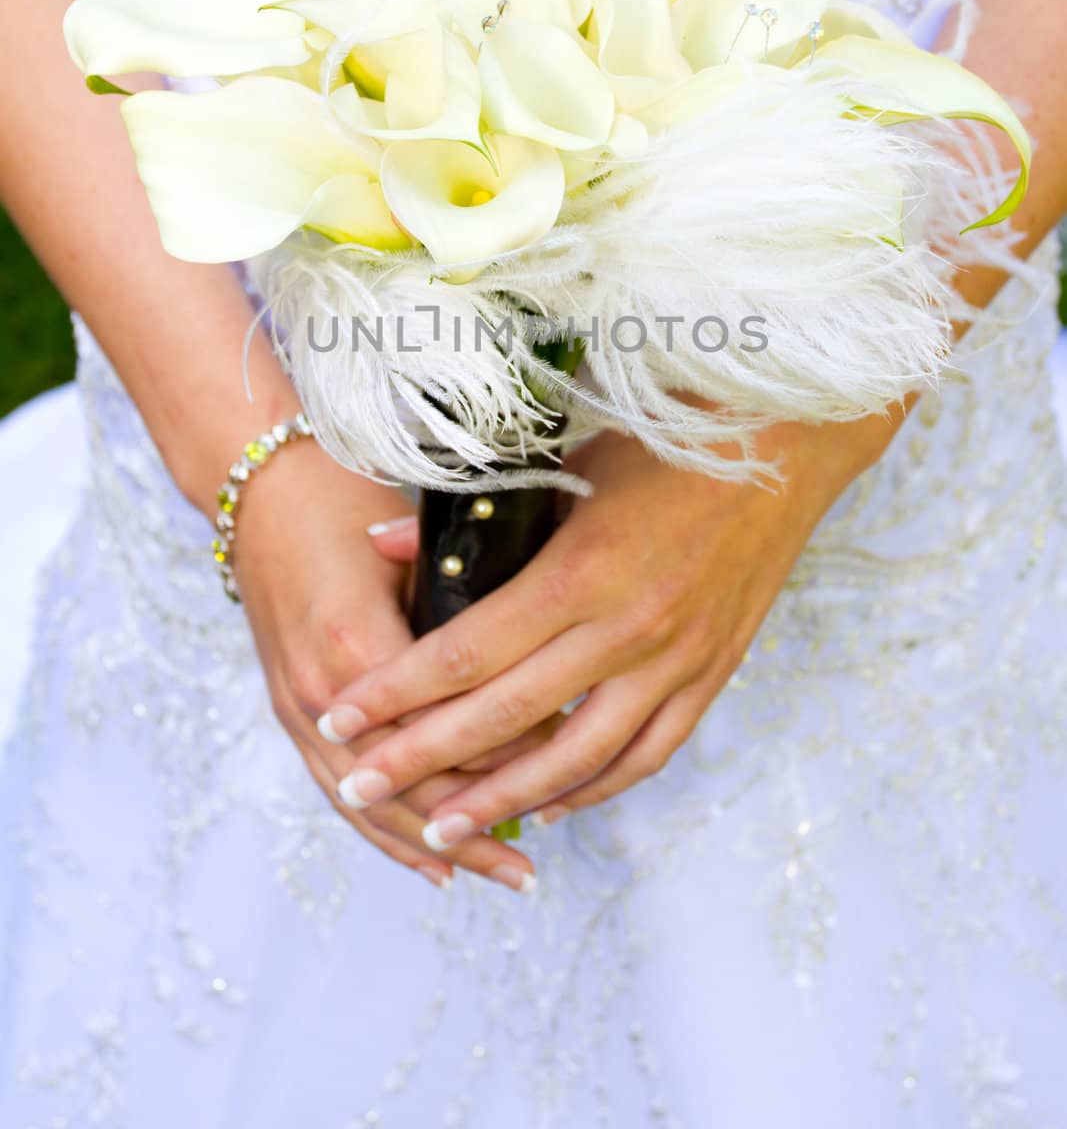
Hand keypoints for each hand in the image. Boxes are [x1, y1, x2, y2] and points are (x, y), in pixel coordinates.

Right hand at [233, 440, 537, 892]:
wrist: (261, 484)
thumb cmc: (345, 496)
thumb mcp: (414, 539)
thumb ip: (466, 596)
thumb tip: (542, 657)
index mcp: (359, 640)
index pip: (445, 726)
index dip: (506, 754)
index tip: (566, 765)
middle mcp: (322, 687)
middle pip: (407, 784)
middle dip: (475, 825)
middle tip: (535, 861)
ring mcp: (297, 705)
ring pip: (371, 805)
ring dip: (435, 845)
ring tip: (500, 876)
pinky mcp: (286, 708)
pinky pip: (335, 792)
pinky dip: (386, 835)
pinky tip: (432, 866)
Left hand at [314, 413, 899, 844]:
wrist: (786, 446)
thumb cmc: (666, 441)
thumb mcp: (563, 463)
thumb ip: (471, 517)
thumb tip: (378, 544)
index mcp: (580, 570)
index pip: (466, 652)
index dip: (397, 694)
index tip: (339, 720)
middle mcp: (627, 628)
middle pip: (505, 716)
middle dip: (422, 758)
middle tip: (360, 784)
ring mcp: (676, 660)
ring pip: (577, 758)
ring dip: (504, 798)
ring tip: (441, 826)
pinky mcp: (712, 673)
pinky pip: (647, 754)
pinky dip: (594, 788)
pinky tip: (551, 805)